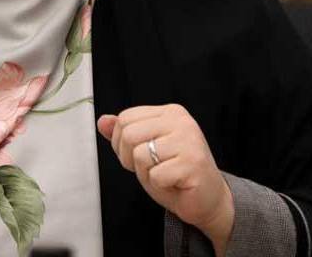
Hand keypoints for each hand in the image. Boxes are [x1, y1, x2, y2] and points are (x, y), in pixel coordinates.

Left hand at [97, 105, 233, 249]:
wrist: (209, 200)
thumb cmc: (176, 174)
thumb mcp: (145, 149)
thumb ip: (124, 133)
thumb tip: (102, 121)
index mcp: (169, 112)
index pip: (125, 118)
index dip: (120, 142)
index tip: (135, 155)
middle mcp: (181, 121)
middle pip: (129, 134)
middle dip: (130, 159)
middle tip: (149, 169)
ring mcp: (189, 140)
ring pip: (140, 155)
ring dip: (145, 173)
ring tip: (163, 175)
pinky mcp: (193, 163)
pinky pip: (155, 175)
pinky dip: (159, 186)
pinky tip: (174, 184)